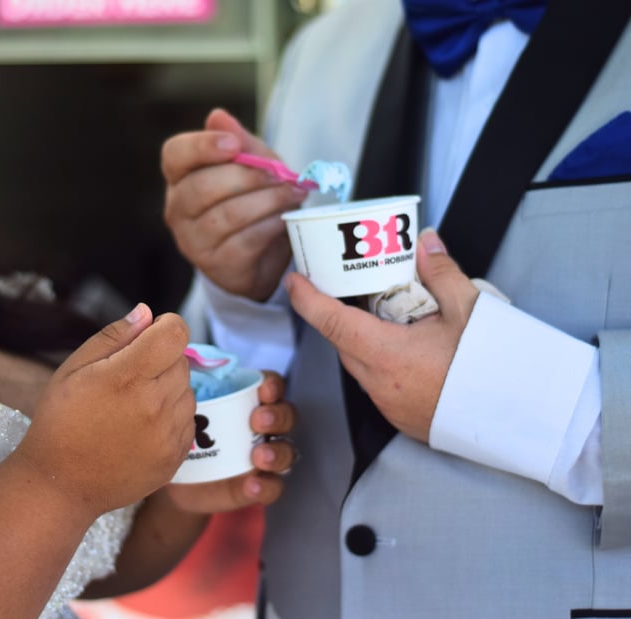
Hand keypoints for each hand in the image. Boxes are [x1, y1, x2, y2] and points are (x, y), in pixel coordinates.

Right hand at [16, 304, 195, 518]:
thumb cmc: (61, 420)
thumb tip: (148, 313)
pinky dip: (172, 417)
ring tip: (134, 405)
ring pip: (188, 390)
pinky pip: (188, 420)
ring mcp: (169, 434)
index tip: (151, 335)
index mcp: (128, 377)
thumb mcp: (74, 368)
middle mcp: (155, 405)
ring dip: (169, 389)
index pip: (176, 333)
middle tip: (130, 378)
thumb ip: (114, 336)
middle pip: (182, 361)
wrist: (61, 484)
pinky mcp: (176, 456)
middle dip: (162, 360)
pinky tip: (142, 427)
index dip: (166, 326)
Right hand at [162, 108, 308, 300]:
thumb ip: (240, 142)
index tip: (235, 145)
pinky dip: (269, 227)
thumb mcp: (252, 165)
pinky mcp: (216, 265)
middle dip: (246, 177)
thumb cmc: (252, 199)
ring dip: (266, 202)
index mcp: (180, 176)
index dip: (202, 147)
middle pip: (201, 187)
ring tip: (293, 194)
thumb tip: (218, 116)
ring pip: (225, 216)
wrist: (260, 254)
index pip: (175, 155)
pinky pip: (243, 242)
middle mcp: (177, 209)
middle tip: (280, 174)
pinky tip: (285, 219)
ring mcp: (193, 241)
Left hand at [164, 371, 297, 512]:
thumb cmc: (185, 431)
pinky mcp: (258, 486)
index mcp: (249, 400)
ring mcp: (264, 457)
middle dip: (277, 416)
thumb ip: (192, 385)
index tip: (262, 390)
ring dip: (277, 452)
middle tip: (256, 421)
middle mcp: (264, 426)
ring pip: (287, 451)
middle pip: (287, 415)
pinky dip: (266, 486)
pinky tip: (252, 484)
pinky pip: (273, 487)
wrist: (175, 480)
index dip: (273, 385)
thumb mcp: (185, 407)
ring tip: (258, 456)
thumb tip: (185, 358)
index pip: (273, 385)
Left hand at [285, 229, 478, 441]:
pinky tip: (407, 349)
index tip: (295, 280)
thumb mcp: (470, 310)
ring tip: (388, 315)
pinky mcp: (403, 418)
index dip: (306, 299)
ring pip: (360, 364)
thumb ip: (441, 272)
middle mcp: (380, 384)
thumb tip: (425, 243)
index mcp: (387, 354)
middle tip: (350, 288)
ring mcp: (390, 405)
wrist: (526, 418)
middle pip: (343, 342)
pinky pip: (378, 383)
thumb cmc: (496, 368)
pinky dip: (382, 362)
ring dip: (363, 339)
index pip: (331, 321)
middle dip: (339, 314)